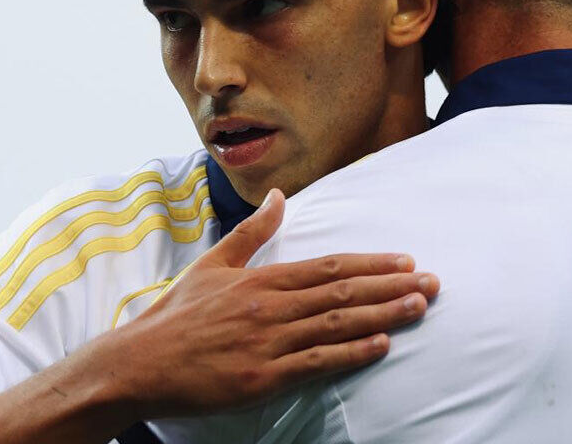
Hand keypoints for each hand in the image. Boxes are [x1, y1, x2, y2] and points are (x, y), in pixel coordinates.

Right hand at [95, 189, 438, 419]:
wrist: (138, 363)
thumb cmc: (176, 315)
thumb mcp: (213, 263)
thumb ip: (252, 231)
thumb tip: (278, 194)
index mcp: (261, 278)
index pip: (328, 266)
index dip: (371, 263)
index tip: (405, 260)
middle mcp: (269, 306)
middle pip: (342, 293)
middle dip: (392, 286)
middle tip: (433, 283)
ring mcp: (267, 342)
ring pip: (336, 325)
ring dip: (383, 315)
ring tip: (419, 308)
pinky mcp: (261, 377)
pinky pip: (315, 363)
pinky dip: (350, 353)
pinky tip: (381, 345)